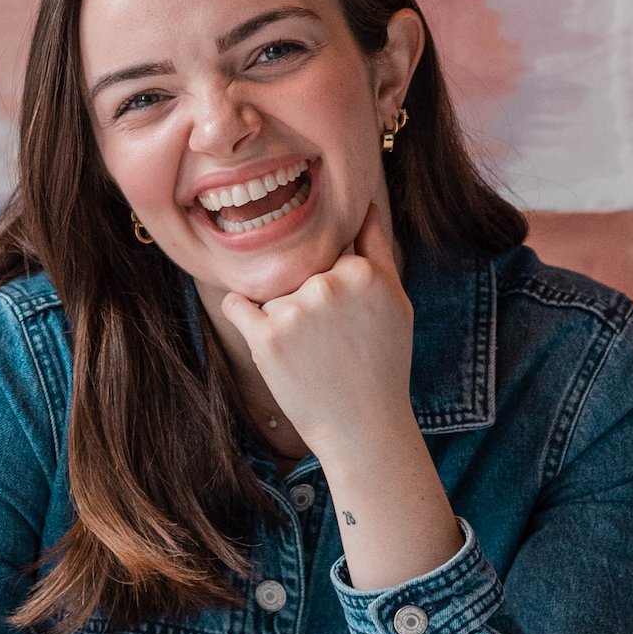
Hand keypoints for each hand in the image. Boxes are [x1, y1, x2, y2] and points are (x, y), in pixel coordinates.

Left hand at [220, 204, 414, 463]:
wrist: (363, 427)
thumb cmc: (383, 364)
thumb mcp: (396, 302)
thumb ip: (376, 250)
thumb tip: (361, 206)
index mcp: (362, 272)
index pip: (328, 255)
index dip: (331, 285)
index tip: (343, 318)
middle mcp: (328, 285)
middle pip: (296, 272)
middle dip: (304, 298)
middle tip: (327, 340)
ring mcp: (295, 310)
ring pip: (270, 290)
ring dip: (279, 314)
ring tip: (308, 353)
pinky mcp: (266, 337)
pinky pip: (236, 305)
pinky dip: (244, 314)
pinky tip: (268, 339)